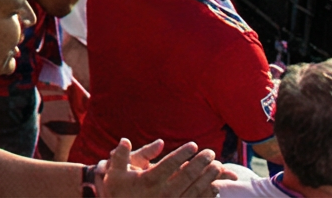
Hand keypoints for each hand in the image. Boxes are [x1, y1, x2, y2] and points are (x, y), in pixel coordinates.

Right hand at [98, 139, 219, 197]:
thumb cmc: (118, 192)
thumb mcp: (114, 173)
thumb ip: (120, 156)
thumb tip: (125, 139)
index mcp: (149, 179)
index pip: (171, 163)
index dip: (183, 153)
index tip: (193, 145)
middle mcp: (163, 192)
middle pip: (188, 174)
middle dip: (201, 162)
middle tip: (210, 152)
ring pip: (196, 188)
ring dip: (208, 176)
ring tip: (217, 165)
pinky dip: (207, 194)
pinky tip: (215, 187)